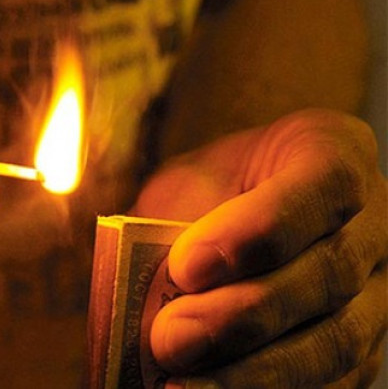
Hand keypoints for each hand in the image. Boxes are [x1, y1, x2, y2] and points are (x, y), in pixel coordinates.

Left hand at [132, 109, 386, 387]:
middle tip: (171, 339)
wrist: (234, 210)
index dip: (262, 228)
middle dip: (244, 315)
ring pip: (337, 341)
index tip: (189, 266)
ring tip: (182, 385)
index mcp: (336, 153)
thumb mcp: (191, 182)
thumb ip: (180, 223)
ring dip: (255, 372)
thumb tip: (152, 296)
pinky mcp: (362, 350)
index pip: (326, 183)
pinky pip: (330, 382)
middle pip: (331, 273)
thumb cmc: (212, 189)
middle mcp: (374, 224)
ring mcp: (378, 292)